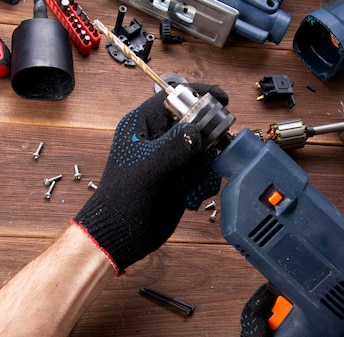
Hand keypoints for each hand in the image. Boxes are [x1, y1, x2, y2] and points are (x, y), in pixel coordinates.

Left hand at [73, 84, 227, 273]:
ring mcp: (171, 159)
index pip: (173, 98)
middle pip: (196, 124)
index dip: (199, 95)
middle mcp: (159, 138)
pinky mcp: (181, 178)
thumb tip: (199, 132)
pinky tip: (190, 198)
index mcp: (143, 125)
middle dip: (204, 144)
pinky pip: (203, 172)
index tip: (222, 99)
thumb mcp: (149, 168)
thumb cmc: (123, 198)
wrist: (122, 233)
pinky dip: (202, 184)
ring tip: (188, 187)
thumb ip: (174, 147)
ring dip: (202, 170)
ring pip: (204, 151)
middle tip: (203, 158)